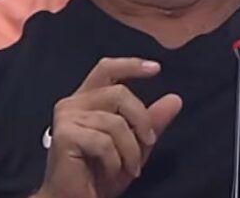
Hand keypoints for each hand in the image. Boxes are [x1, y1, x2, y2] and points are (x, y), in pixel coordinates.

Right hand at [34, 57, 182, 197]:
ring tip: (129, 168)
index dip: (131, 65)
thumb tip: (175, 99)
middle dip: (141, 119)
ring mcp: (66, 118)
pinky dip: (115, 161)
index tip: (156, 68)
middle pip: (119, 92)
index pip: (107, 69)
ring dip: (130, 150)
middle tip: (149, 142)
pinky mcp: (64, 135)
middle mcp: (72, 103)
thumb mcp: (134, 145)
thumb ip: (151, 121)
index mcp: (87, 100)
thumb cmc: (100, 174)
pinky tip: (111, 172)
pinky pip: (104, 142)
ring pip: (115, 122)